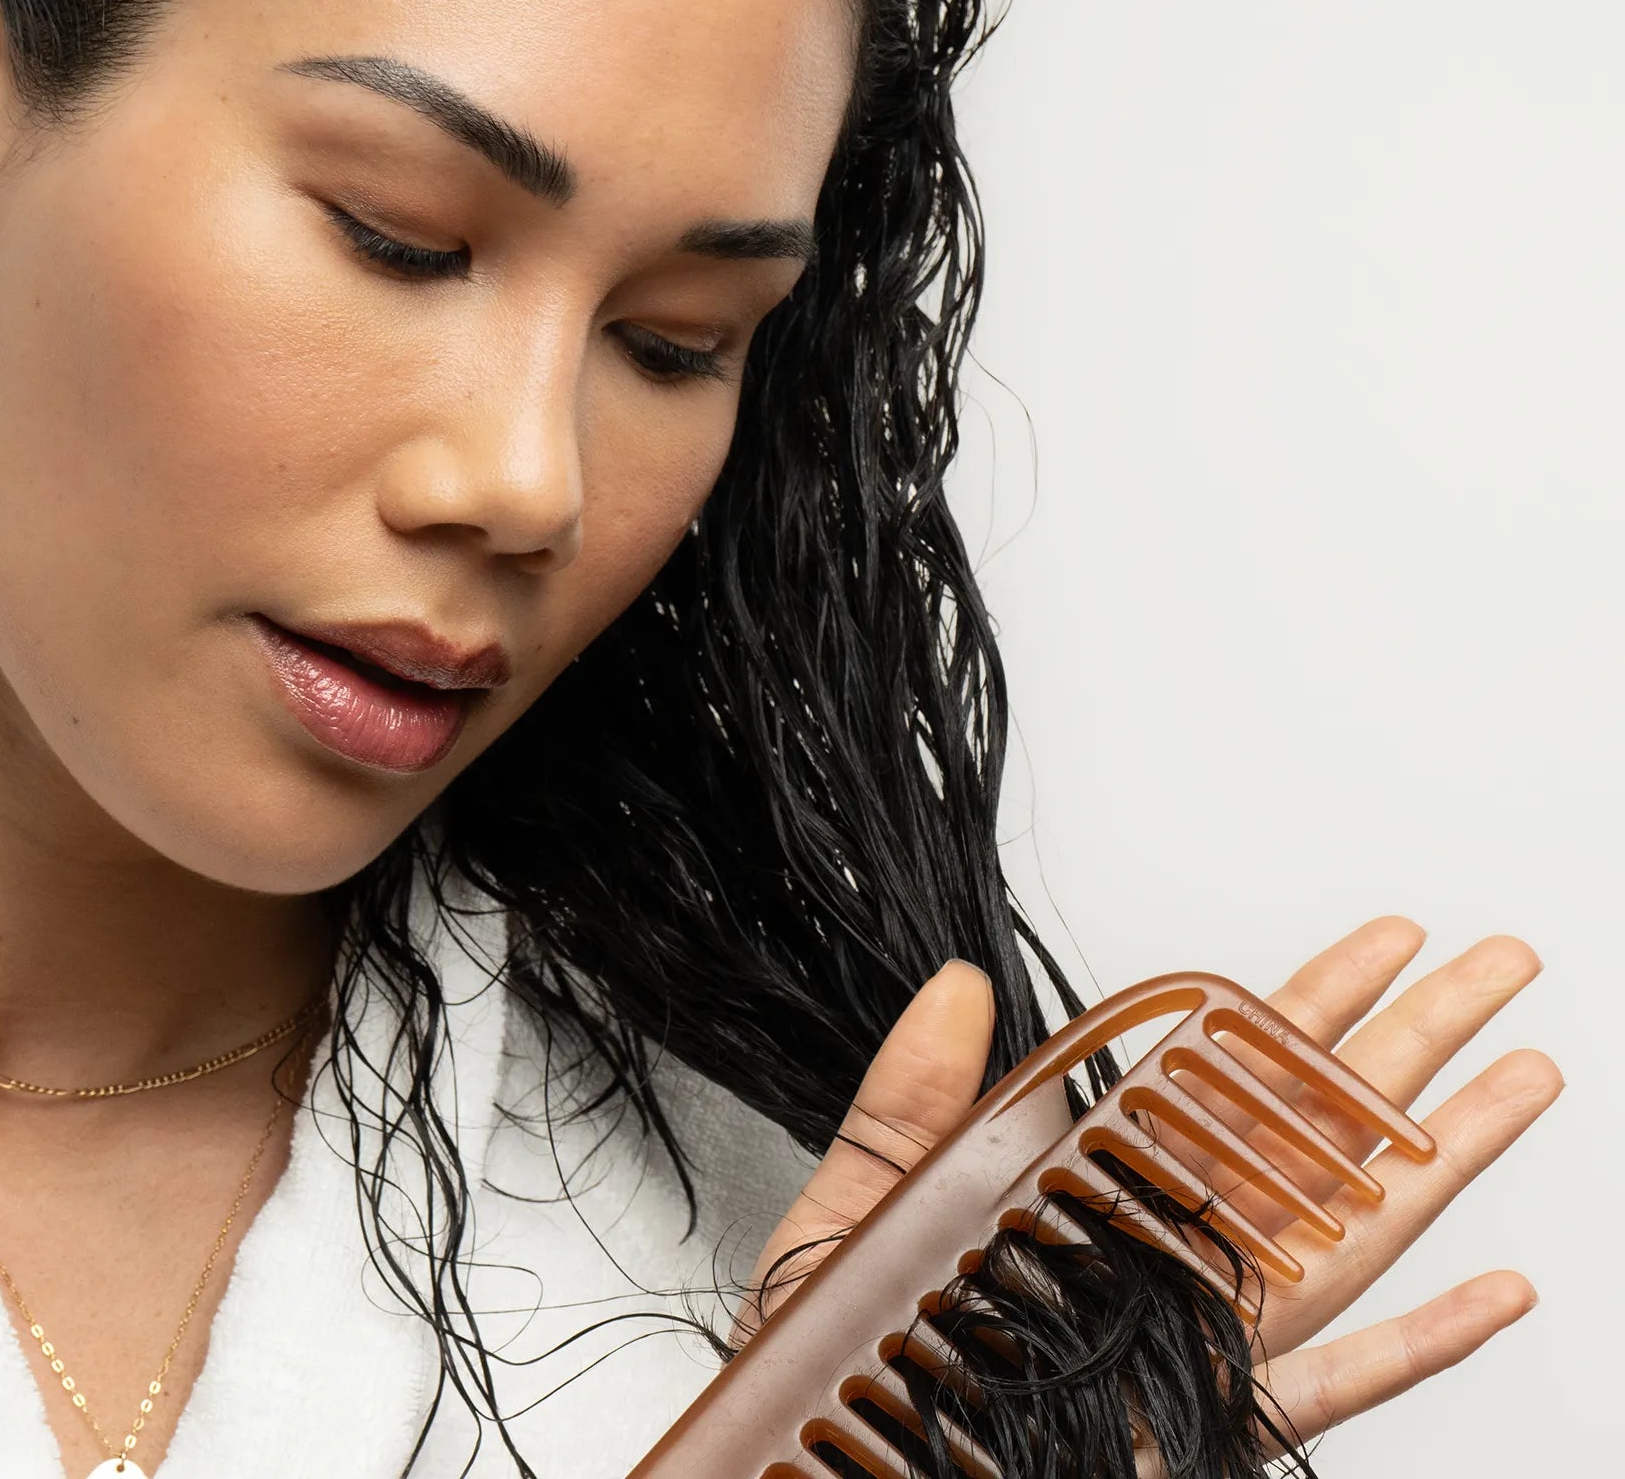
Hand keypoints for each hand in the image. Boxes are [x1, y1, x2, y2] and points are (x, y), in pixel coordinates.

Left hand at [737, 917, 1562, 1466]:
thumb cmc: (845, 1358)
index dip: (1305, 1010)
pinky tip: (1496, 1293)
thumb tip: (955, 981)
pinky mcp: (1203, 1424)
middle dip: (1409, 1054)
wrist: (843, 1473)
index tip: (1381, 942)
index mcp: (1093, 1190)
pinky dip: (1422, 1347)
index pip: (1222, 1082)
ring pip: (1349, 1240)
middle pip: (1315, 1142)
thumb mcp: (861, 1204)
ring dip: (1442, 1164)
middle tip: (1497, 967)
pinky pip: (1332, 1387)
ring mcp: (1195, 1336)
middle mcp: (1164, 1254)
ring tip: (1524, 1081)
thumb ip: (913, 1099)